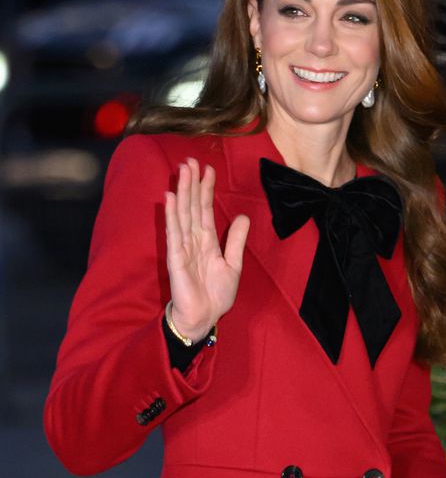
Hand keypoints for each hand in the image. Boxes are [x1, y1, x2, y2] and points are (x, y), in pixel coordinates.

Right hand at [164, 159, 248, 336]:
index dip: (206, 189)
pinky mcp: (176, 258)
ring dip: (182, 192)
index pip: (205, 209)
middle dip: (192, 183)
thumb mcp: (233, 263)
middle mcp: (193, 240)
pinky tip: (170, 198)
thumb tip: (244, 216)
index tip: (208, 168)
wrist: (205, 316)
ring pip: (182, 214)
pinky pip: (173, 233)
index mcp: (207, 240)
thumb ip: (236, 240)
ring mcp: (183, 247)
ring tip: (182, 171)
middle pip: (192, 206)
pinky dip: (172, 216)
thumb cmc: (216, 294)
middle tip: (191, 160)